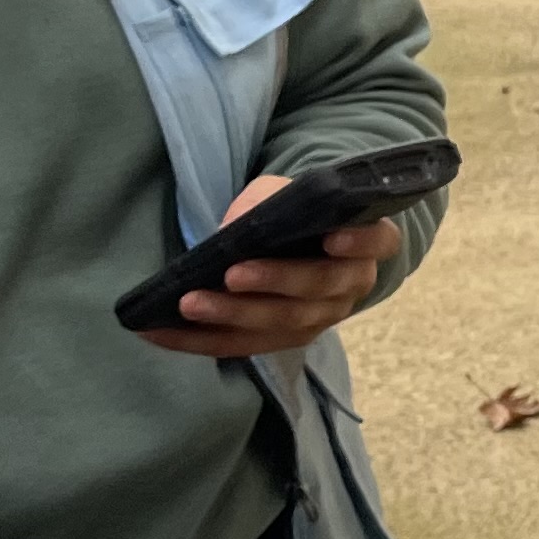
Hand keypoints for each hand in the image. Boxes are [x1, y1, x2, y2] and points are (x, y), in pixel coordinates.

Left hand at [138, 174, 398, 362]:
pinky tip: (161, 332)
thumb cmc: (298, 214)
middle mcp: (350, 286)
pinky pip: (245, 345)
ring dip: (232, 315)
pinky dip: (201, 340)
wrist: (300, 246)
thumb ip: (269, 202)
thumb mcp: (286, 193)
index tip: (331, 237)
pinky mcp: (285, 341)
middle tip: (230, 274)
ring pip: (281, 323)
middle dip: (273, 281)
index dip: (359, 242)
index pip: (378, 241)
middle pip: (318, 288)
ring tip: (188, 304)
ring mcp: (321, 319)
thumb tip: (235, 228)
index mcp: (366, 243)